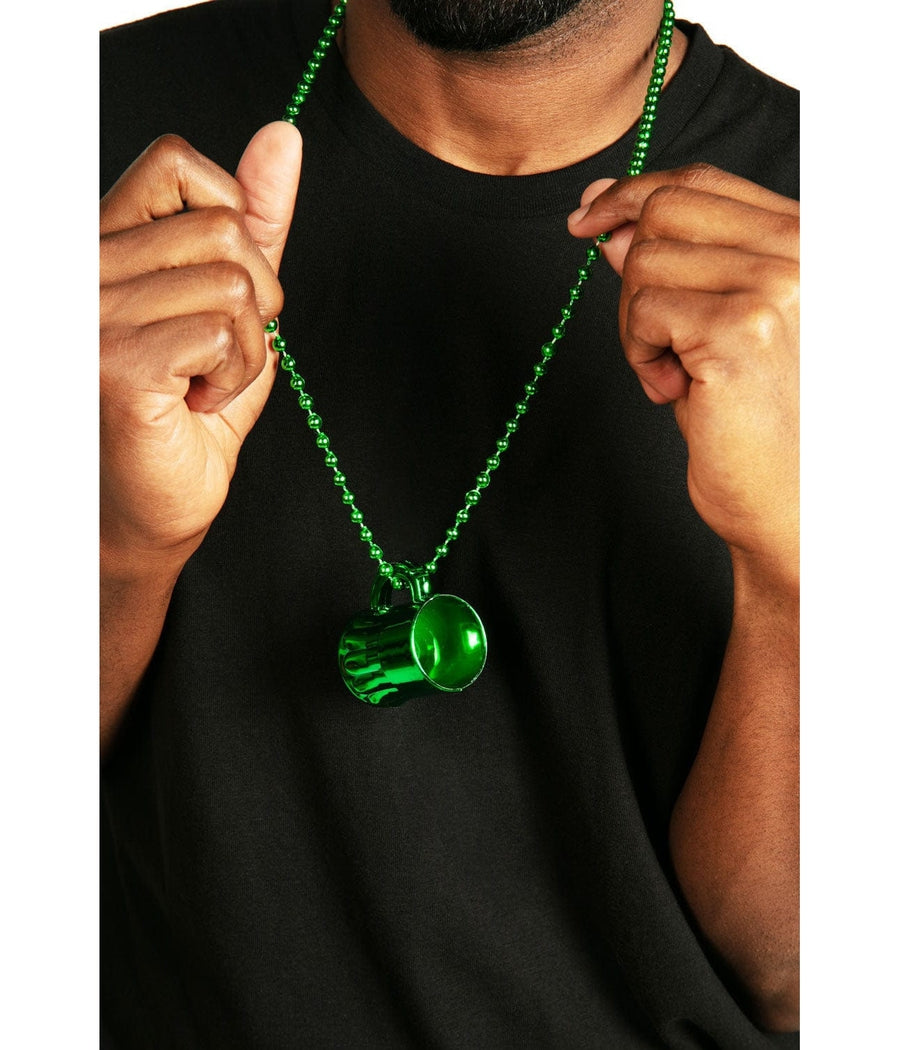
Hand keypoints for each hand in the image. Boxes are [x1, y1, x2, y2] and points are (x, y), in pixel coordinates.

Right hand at [100, 123, 301, 577]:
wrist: (150, 507)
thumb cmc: (186, 412)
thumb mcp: (231, 304)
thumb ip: (253, 226)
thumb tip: (282, 138)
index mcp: (106, 245)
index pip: (177, 163)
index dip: (234, 214)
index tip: (229, 284)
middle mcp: (85, 269)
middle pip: (224, 229)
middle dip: (256, 301)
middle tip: (219, 354)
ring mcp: (91, 314)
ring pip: (232, 284)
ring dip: (246, 349)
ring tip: (204, 383)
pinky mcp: (115, 362)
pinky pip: (223, 333)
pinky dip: (235, 378)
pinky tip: (197, 404)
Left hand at [568, 164, 798, 589]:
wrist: (794, 500)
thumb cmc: (760, 420)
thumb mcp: (716, 326)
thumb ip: (676, 266)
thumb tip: (610, 222)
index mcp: (805, 242)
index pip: (702, 183)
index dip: (632, 194)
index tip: (587, 217)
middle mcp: (802, 252)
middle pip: (665, 211)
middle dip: (630, 272)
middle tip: (646, 335)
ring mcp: (776, 287)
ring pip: (646, 262)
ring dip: (635, 324)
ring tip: (671, 372)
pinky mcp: (740, 331)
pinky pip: (644, 311)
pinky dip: (638, 354)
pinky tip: (673, 389)